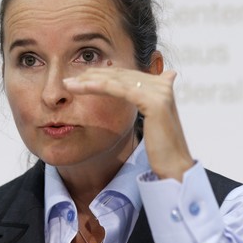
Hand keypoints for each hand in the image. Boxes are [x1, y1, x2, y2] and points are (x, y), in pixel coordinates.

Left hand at [63, 60, 193, 181]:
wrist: (174, 168)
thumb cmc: (159, 150)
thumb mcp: (149, 122)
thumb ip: (144, 105)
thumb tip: (139, 97)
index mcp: (161, 86)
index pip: (125, 75)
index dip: (101, 75)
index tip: (79, 79)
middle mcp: (162, 84)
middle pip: (120, 74)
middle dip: (92, 75)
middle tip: (69, 80)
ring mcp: (160, 91)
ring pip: (117, 80)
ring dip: (89, 80)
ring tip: (69, 84)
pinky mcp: (154, 101)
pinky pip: (120, 90)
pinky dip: (99, 87)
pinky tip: (82, 87)